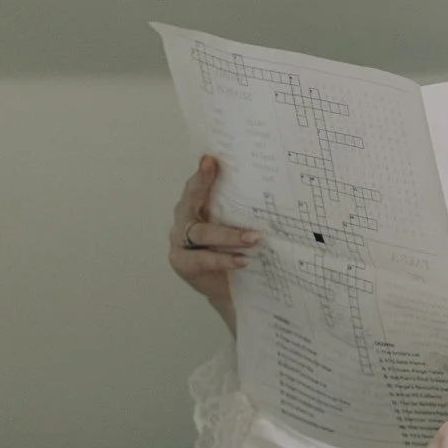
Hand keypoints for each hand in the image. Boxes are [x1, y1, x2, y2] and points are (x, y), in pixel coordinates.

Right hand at [169, 155, 261, 331]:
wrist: (230, 288)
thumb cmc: (233, 251)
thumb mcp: (237, 226)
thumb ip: (241, 210)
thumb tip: (268, 190)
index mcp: (195, 206)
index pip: (197, 186)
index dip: (202, 172)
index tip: (211, 159)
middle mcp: (184, 220)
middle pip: (190, 200)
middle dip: (203, 184)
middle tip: (216, 172)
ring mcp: (180, 242)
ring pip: (200, 232)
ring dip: (227, 234)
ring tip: (252, 238)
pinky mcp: (182, 263)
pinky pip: (202, 259)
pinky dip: (223, 259)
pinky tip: (242, 260)